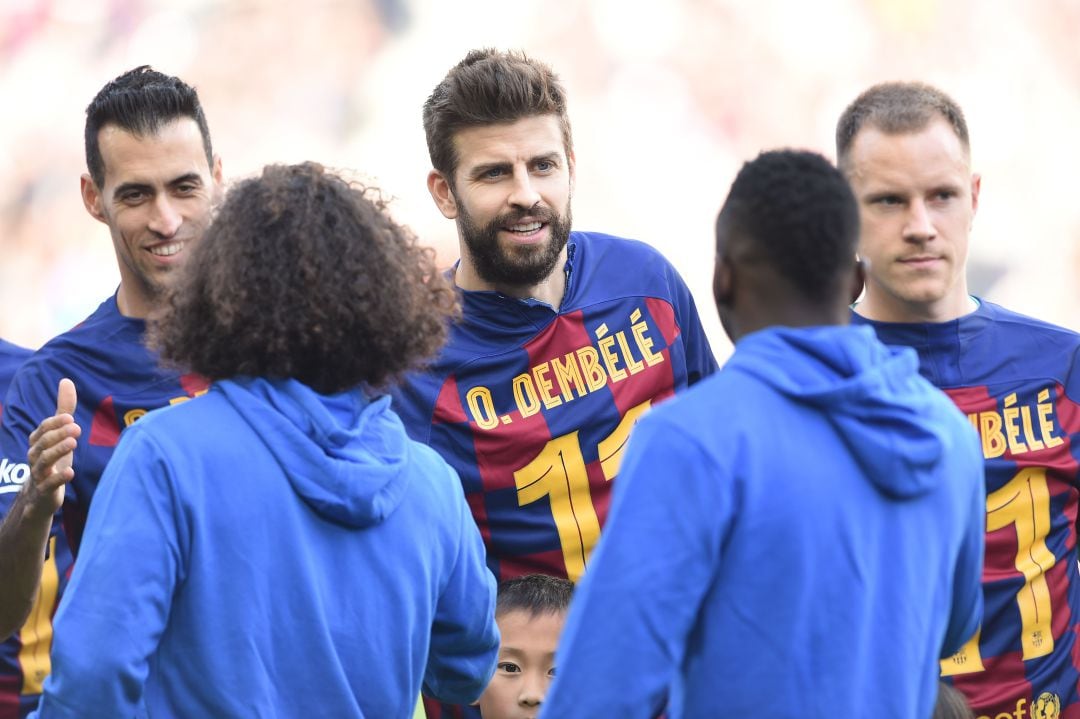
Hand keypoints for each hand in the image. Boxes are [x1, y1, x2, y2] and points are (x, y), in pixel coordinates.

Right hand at [23, 379, 79, 519]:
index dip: (54, 423)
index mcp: (37, 442)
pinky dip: (58, 479)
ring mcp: (38, 475)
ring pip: (43, 462)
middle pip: (43, 443)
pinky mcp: (44, 491)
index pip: (43, 429)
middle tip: (76, 427)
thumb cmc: (52, 460)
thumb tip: (66, 380)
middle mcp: (34, 457)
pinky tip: (71, 473)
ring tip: (73, 443)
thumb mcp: (59, 434)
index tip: (70, 417)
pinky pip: (48, 485)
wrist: (39, 496)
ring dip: (57, 452)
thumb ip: (63, 410)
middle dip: (58, 435)